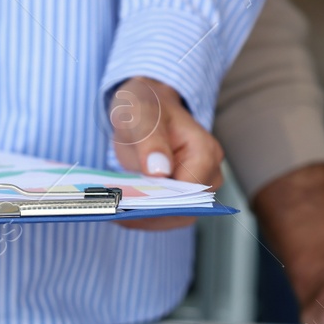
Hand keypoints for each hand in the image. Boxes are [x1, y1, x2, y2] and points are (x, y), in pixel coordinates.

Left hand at [109, 76, 223, 231]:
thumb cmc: (147, 105)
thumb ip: (151, 140)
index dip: (163, 200)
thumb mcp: (142, 114)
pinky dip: (142, 215)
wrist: (146, 108)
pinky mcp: (180, 196)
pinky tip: (119, 209)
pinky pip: (165, 214)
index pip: (190, 190)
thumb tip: (160, 172)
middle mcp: (209, 174)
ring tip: (114, 210)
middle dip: (151, 213)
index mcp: (205, 152)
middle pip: (185, 209)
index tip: (132, 201)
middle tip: (116, 210)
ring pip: (174, 217)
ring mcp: (196, 189)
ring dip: (144, 218)